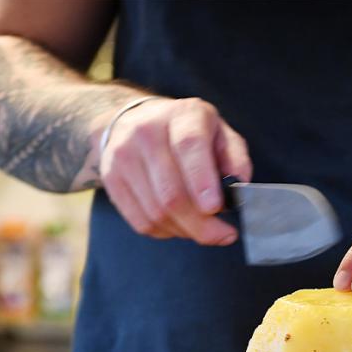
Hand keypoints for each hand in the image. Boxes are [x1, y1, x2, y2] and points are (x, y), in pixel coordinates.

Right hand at [97, 97, 252, 244]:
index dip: (202, 181)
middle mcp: (147, 131)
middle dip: (201, 224)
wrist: (135, 121)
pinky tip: (179, 224)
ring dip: (185, 230)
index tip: (215, 209)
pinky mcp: (111, 179)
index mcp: (183, 115)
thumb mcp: (220, 134)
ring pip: (156, 213)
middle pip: (172, 193)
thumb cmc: (189, 133)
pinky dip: (165, 232)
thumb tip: (240, 189)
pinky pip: (141, 222)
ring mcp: (124, 156)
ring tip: (201, 228)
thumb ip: (235, 160)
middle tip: (222, 236)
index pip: (189, 147)